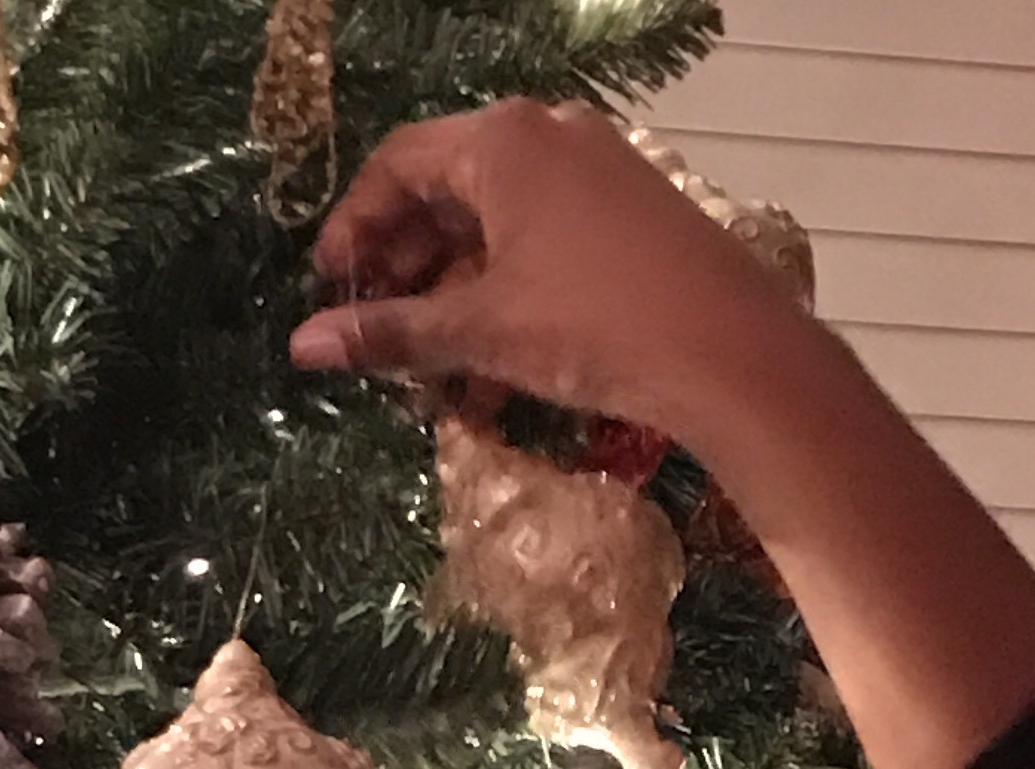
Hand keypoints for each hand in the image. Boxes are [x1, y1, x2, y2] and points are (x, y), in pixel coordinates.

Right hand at [290, 101, 825, 451]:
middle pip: (450, 191)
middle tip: (376, 332)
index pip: (399, 165)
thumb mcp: (483, 332)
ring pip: (499, 225)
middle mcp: (550, 134)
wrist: (731, 356)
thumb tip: (303, 346)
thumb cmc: (594, 329)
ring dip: (456, 294)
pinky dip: (509, 294)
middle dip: (407, 266)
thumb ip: (391, 333)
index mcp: (504, 138)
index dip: (355, 229)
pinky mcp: (633, 213)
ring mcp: (598, 169)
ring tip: (432, 369)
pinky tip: (494, 367)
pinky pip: (547, 242)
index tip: (331, 290)